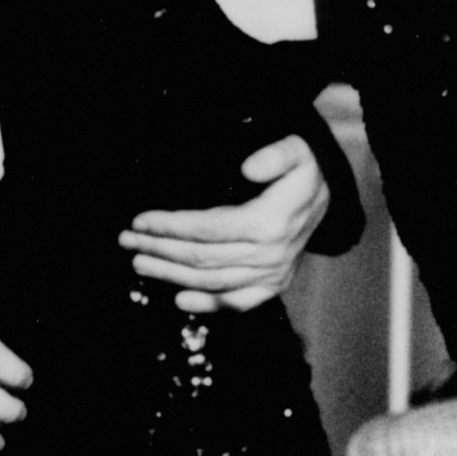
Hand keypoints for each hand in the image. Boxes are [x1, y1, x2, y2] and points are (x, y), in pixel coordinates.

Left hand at [118, 133, 329, 312]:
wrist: (329, 197)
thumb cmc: (303, 171)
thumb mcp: (296, 151)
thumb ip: (274, 156)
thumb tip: (246, 168)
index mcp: (268, 223)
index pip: (207, 229)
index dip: (170, 226)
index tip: (139, 220)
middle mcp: (269, 255)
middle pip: (201, 258)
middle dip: (159, 249)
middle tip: (126, 240)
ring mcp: (272, 275)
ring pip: (211, 281)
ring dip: (171, 275)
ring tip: (139, 263)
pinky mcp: (273, 286)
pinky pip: (237, 303)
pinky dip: (207, 304)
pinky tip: (178, 300)